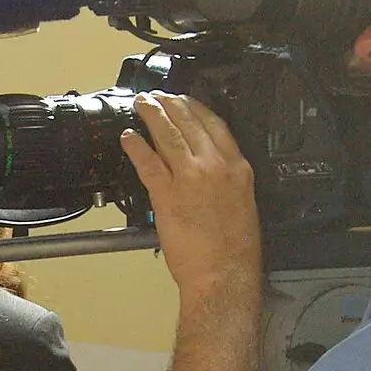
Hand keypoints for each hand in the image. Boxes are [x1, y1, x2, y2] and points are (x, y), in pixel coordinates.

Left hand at [120, 93, 262, 296]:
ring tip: (141, 104)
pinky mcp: (167, 195)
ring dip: (152, 115)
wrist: (224, 274)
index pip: (216, 125)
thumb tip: (209, 170)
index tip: (185, 100)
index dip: (196, 107)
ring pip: (168, 136)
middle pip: (189, 124)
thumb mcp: (242, 202)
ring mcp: (190, 178)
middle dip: (171, 104)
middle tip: (157, 95)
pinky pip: (148, 163)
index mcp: (237, 168)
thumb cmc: (235, 249)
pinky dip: (136, 147)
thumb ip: (226, 180)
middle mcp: (215, 167)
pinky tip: (127, 137)